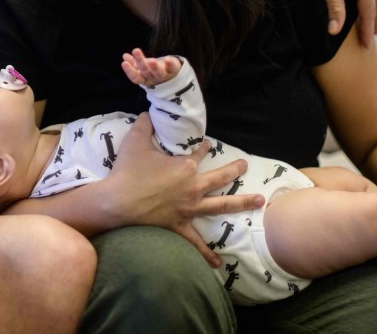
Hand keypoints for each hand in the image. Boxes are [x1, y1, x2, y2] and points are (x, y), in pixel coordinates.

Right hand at [108, 113, 262, 265]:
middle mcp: (192, 187)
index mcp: (185, 166)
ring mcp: (188, 209)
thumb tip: (148, 112)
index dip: (204, 147)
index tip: (207, 144)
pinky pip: (195, 242)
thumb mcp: (136, 140)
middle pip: (220, 177)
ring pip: (220, 206)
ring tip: (259, 201)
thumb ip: (145, 124)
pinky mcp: (179, 226)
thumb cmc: (128, 172)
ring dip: (241, 203)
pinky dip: (206, 254)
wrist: (117, 202)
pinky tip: (219, 264)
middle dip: (235, 170)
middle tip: (245, 166)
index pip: (200, 153)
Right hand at [121, 48, 180, 86]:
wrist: (170, 76)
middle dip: (140, 61)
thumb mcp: (142, 67)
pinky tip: (167, 59)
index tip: (124, 63)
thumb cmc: (152, 71)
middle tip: (136, 50)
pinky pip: (171, 67)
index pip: (135, 78)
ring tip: (151, 59)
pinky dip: (170, 63)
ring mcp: (163, 75)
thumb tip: (124, 56)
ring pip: (158, 72)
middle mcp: (153, 79)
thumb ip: (133, 62)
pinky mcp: (173, 70)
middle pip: (146, 72)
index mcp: (144, 79)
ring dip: (154, 66)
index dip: (130, 71)